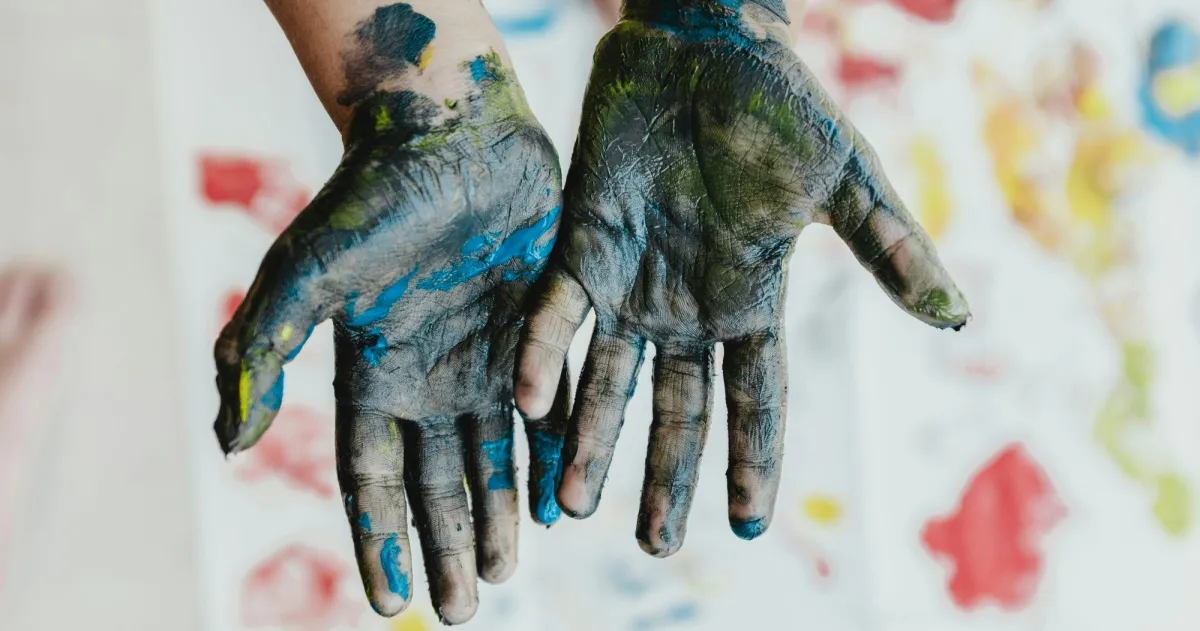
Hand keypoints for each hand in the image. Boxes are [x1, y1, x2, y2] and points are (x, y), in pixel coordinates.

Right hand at [214, 50, 566, 622]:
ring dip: (500, 512)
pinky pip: (550, 406)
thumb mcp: (306, 274)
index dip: (381, 539)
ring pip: (495, 453)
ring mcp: (487, 355)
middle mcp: (431, 374)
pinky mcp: (539, 329)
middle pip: (438, 479)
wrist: (449, 129)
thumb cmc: (372, 196)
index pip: (373, 477)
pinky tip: (564, 500)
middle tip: (465, 608)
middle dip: (448, 543)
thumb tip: (226, 444)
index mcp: (372, 372)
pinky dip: (555, 452)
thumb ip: (262, 351)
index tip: (393, 605)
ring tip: (507, 570)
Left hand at [515, 0, 968, 556]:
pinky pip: (554, 314)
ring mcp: (631, 282)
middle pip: (676, 409)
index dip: (752, 460)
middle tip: (650, 544)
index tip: (747, 525)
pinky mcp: (580, 246)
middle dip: (663, 475)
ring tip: (568, 507)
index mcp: (749, 300)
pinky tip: (529, 402)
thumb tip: (958, 318)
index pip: (755, 398)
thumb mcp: (843, 181)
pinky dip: (542, 356)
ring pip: (607, 380)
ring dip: (590, 441)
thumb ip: (886, 250)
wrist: (704, 42)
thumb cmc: (780, 106)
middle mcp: (686, 307)